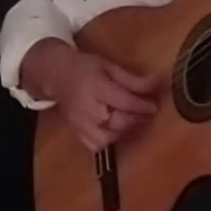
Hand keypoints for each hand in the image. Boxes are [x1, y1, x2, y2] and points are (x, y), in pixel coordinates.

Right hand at [26, 43, 162, 152]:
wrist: (54, 74)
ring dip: (124, 131)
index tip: (155, 105)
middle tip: (149, 114)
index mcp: (95, 88)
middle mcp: (86, 109)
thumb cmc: (84, 66)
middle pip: (117, 121)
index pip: (124, 102)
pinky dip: (108, 141)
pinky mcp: (76, 132)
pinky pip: (95, 145)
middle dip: (137, 119)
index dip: (142, 106)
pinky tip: (115, 131)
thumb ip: (131, 79)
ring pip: (107, 137)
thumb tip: (156, 85)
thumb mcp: (108, 66)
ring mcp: (79, 123)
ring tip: (133, 121)